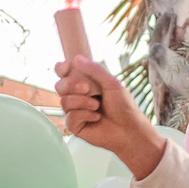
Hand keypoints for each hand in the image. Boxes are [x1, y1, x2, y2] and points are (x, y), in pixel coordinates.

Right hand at [54, 56, 165, 180]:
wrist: (129, 129)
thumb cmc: (123, 106)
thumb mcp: (111, 83)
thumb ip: (95, 70)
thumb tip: (76, 58)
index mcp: (84, 83)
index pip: (64, 73)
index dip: (61, 68)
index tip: (66, 67)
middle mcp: (77, 96)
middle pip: (60, 86)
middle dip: (71, 85)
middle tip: (87, 88)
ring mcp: (75, 111)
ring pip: (64, 101)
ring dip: (82, 102)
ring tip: (97, 106)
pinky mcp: (75, 126)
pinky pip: (70, 117)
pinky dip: (84, 115)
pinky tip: (97, 117)